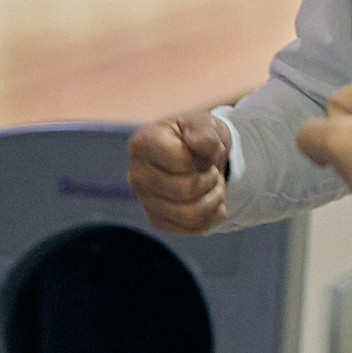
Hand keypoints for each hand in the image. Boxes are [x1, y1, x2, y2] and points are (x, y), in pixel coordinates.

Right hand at [128, 109, 231, 233]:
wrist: (198, 155)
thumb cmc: (198, 136)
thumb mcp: (205, 124)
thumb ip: (204, 131)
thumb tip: (196, 143)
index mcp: (142, 143)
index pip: (180, 161)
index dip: (202, 158)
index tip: (202, 152)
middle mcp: (136, 174)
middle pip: (186, 190)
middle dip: (211, 179)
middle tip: (211, 170)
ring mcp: (145, 200)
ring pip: (191, 214)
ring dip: (214, 199)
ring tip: (213, 184)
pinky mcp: (157, 220)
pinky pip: (195, 228)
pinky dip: (213, 214)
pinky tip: (208, 198)